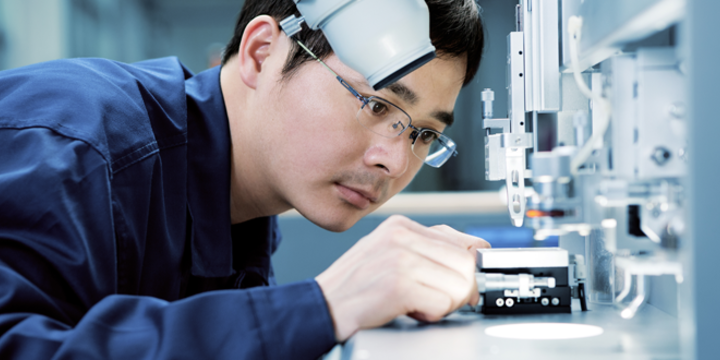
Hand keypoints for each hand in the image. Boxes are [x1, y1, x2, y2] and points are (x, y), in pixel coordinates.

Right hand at [315, 215, 490, 341]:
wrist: (321, 306)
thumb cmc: (355, 286)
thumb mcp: (390, 254)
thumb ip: (427, 250)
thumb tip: (475, 257)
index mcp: (401, 225)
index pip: (463, 242)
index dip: (468, 269)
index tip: (462, 283)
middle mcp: (401, 236)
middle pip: (465, 264)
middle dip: (458, 290)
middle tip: (436, 300)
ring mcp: (399, 259)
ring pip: (459, 285)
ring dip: (444, 304)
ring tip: (418, 304)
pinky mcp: (398, 285)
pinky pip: (442, 304)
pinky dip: (430, 315)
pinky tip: (409, 311)